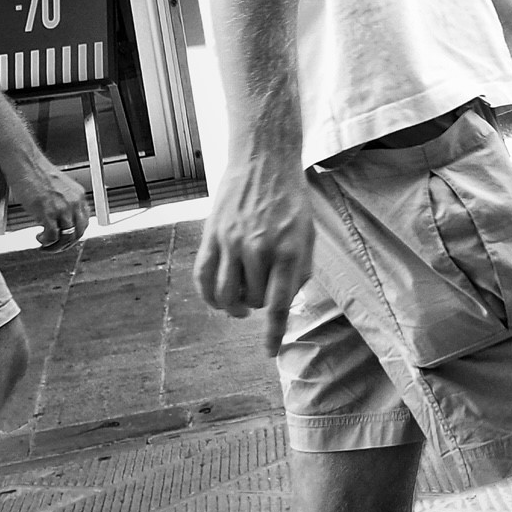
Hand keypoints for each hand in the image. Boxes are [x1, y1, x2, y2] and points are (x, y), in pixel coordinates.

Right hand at [3, 158, 89, 249]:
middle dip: (67, 244)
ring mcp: (62, 209)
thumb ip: (63, 202)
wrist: (26, 164)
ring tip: (46, 245)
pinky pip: (52, 236)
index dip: (75, 233)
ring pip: (67, 238)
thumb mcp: (59, 187)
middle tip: (56, 246)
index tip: (67, 237)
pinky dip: (46, 242)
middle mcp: (74, 203)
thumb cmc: (36, 172)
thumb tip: (60, 218)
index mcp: (78, 196)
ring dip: (56, 246)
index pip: (84, 222)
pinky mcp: (48, 213)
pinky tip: (39, 239)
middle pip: (78, 232)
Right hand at [194, 162, 314, 355]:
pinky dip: (208, 295)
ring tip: (240, 303)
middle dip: (260, 305)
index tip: (268, 351)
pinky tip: (216, 299)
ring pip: (227, 294)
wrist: (264, 160)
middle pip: (254, 300)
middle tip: (263, 294)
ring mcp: (233, 242)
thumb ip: (299, 270)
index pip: (280, 303)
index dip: (273, 332)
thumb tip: (287, 301)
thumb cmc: (291, 198)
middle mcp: (260, 249)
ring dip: (234, 306)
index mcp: (289, 250)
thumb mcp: (308, 234)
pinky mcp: (212, 235)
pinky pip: (203, 276)